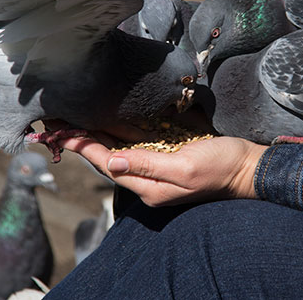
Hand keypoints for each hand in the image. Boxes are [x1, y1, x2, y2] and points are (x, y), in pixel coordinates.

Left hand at [59, 135, 266, 206]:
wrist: (247, 166)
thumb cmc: (221, 167)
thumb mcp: (185, 167)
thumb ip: (149, 165)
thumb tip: (112, 162)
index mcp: (149, 185)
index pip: (107, 163)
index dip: (83, 146)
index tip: (60, 131)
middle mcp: (148, 177)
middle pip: (106, 156)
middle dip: (81, 138)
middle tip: (55, 119)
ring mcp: (156, 165)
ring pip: (117, 147)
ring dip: (94, 132)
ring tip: (71, 117)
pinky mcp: (166, 153)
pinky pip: (134, 143)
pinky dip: (116, 130)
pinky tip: (105, 119)